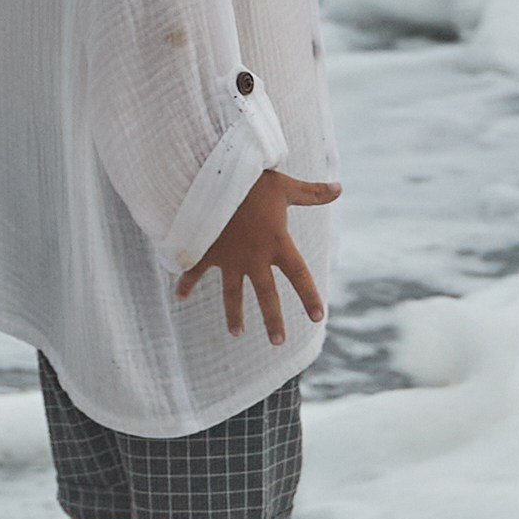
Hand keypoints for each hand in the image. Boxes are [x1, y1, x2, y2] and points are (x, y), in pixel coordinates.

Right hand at [175, 168, 339, 343]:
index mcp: (276, 242)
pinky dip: (185, 283)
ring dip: (234, 314)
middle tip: (278, 342)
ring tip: (236, 333)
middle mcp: (254, 257)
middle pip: (267, 294)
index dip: (309, 296)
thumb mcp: (283, 185)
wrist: (210, 177)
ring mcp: (228, 258)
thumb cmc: (250, 180)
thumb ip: (311, 193)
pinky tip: (179, 298)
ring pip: (232, 293)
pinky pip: (194, 272)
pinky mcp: (205, 251)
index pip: (299, 274)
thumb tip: (339, 188)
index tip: (318, 317)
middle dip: (273, 319)